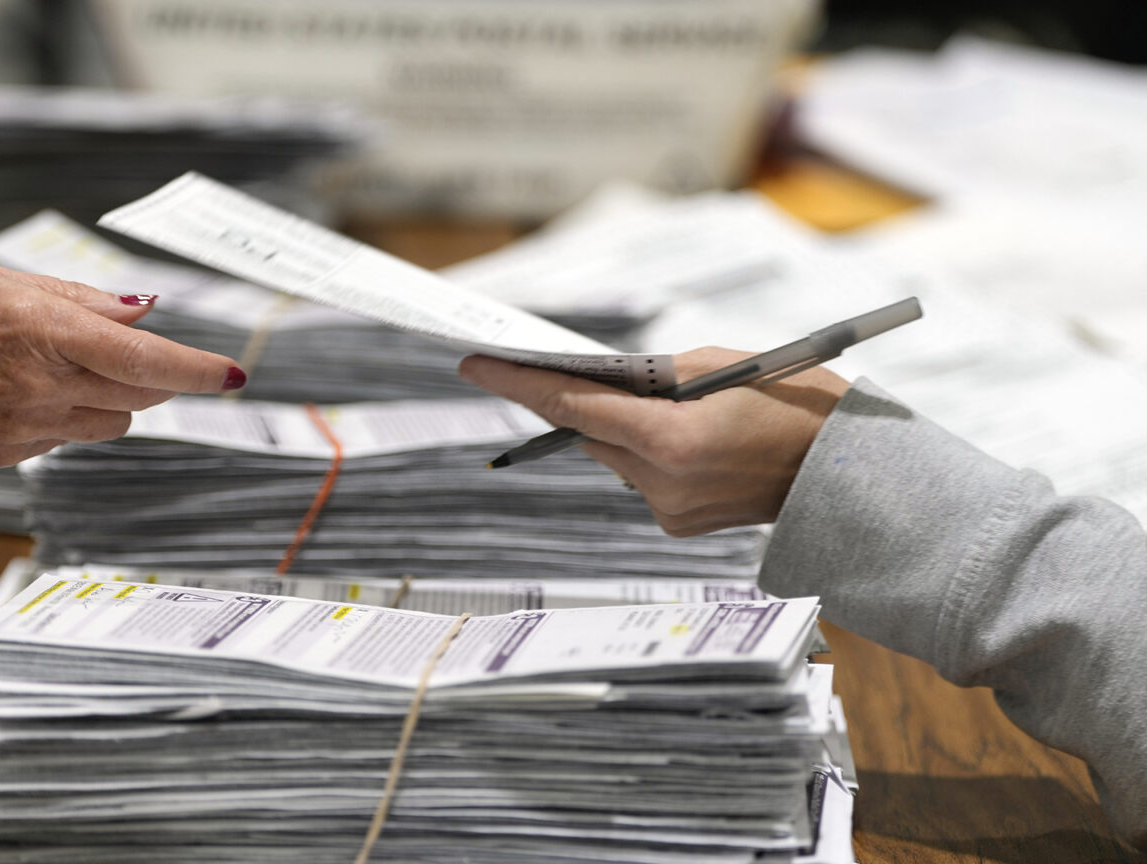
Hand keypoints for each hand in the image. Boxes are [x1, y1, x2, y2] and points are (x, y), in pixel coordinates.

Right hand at [0, 259, 246, 466]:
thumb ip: (74, 298)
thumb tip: (142, 310)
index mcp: (40, 332)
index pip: (148, 360)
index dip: (200, 370)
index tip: (236, 374)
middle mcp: (40, 388)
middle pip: (141, 393)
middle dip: (154, 371)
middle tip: (133, 343)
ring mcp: (23, 430)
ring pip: (111, 420)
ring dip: (111, 393)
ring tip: (57, 358)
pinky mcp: (4, 456)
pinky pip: (67, 436)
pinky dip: (68, 411)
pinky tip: (20, 386)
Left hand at [459, 348, 849, 535]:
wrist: (850, 478)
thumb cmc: (798, 408)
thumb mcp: (726, 368)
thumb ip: (656, 377)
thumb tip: (604, 381)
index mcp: (672, 440)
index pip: (574, 407)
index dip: (519, 384)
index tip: (475, 365)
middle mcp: (661, 483)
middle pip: (589, 434)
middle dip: (580, 401)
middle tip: (565, 368)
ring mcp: (668, 510)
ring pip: (614, 456)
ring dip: (623, 427)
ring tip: (669, 406)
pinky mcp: (677, 524)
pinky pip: (640, 477)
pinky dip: (648, 453)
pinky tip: (692, 441)